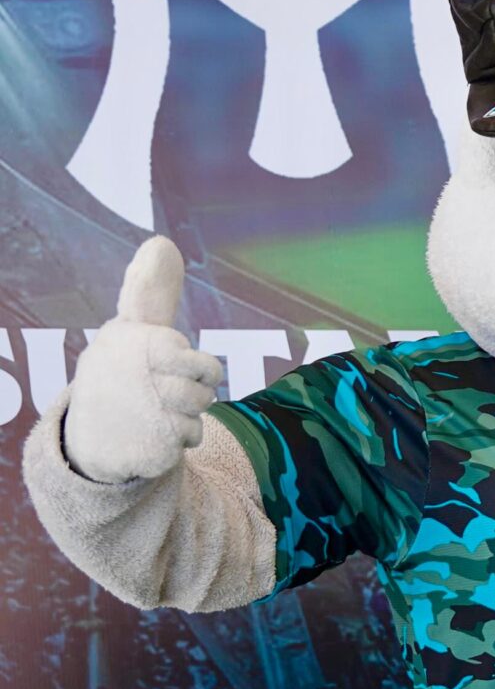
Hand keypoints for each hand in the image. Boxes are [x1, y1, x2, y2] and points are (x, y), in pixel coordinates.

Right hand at [62, 237, 224, 484]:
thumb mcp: (133, 331)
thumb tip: (160, 242)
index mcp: (129, 342)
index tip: (167, 367)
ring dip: (189, 412)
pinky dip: (182, 437)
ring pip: (201, 409)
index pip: (193, 358)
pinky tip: (155, 434)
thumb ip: (149, 292)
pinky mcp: (146, 446)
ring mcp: (138, 414)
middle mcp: (130, 376)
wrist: (93, 438)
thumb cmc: (121, 374)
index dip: (190, 364)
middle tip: (165, 391)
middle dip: (196, 388)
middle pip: (207, 383)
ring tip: (158, 411)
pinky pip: (193, 436)